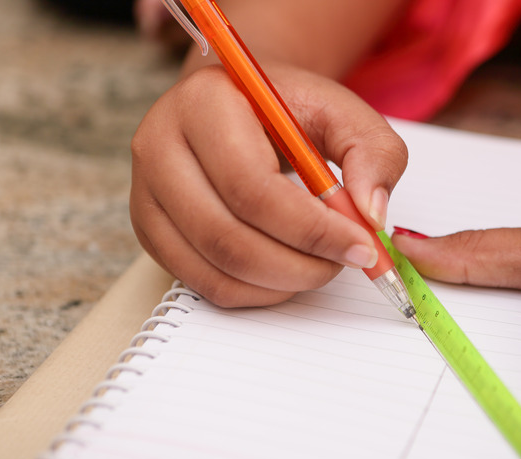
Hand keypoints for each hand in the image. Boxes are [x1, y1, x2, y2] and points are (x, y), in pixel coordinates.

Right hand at [131, 64, 406, 306]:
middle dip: (300, 265)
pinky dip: (258, 293)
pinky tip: (290, 272)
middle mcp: (159, 147)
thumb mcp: (344, 113)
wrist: (243, 108)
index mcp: (203, 103)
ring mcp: (146, 194)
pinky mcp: (151, 231)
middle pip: (227, 237)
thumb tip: (370, 215)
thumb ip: (374, 153)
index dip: (312, 229)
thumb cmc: (291, 112)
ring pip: (216, 269)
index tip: (361, 246)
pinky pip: (205, 284)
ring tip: (322, 264)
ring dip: (283, 283)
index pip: (252, 187)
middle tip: (346, 262)